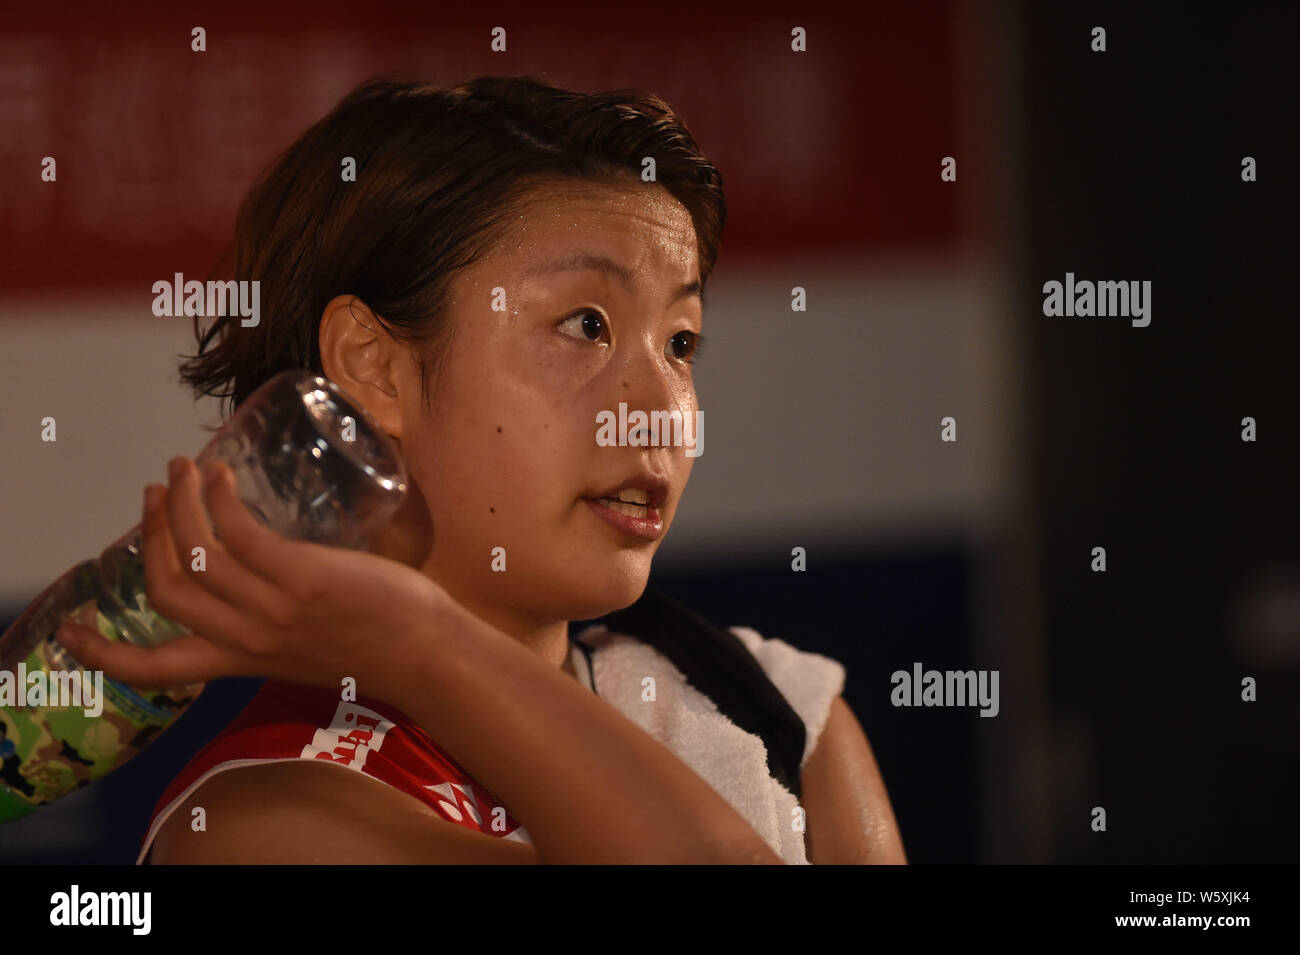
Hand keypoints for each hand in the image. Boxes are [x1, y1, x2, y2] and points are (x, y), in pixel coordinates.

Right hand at [55, 456, 448, 700]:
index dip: (103, 655)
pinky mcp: (299, 580)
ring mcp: (271, 610)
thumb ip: (271, 620)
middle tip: (154, 493)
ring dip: (180, 502)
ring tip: (185, 469)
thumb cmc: (376, 642)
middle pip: (163, 588)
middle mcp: (245, 639)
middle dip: (148, 534)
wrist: (425, 653)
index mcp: (239, 660)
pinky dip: (219, 499)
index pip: (154, 668)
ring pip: (195, 553)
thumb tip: (259, 571)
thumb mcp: (304, 646)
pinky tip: (223, 476)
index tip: (69, 632)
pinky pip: (238, 533)